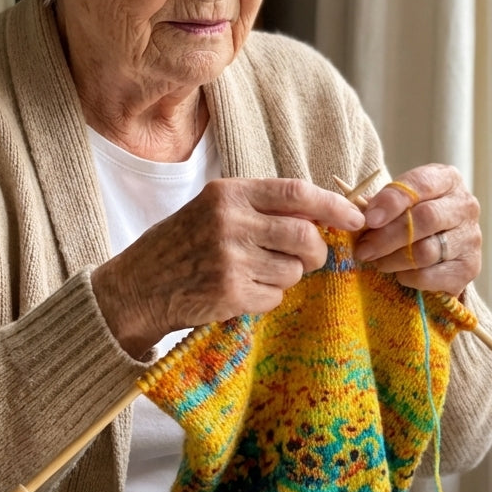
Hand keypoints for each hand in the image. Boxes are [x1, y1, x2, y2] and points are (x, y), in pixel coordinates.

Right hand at [92, 178, 365, 355]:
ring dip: (286, 277)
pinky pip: (275, 297)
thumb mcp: (214, 209)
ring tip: (255, 274)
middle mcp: (231, 222)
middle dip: (316, 253)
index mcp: (230, 193)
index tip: (355, 218)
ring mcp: (230, 259)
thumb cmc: (180, 245)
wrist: (136, 288)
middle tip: (307, 259)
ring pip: (293, 270)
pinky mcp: (230, 293)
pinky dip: (266, 299)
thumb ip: (261, 207)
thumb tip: (320, 214)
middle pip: (305, 236)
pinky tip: (240, 293)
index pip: (298, 192)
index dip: (334, 206)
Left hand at [353, 165, 480, 296]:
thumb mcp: (398, 203)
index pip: (420, 184)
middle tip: (363, 249)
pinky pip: (431, 276)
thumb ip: (378, 205)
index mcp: (447, 179)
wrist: (440, 248)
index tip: (368, 219)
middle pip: (425, 219)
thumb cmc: (412, 218)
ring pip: (426, 251)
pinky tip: (399, 273)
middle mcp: (465, 205)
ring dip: (393, 259)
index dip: (391, 201)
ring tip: (377, 262)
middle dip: (387, 237)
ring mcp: (471, 237)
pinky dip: (409, 277)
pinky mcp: (470, 267)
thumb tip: (355, 213)